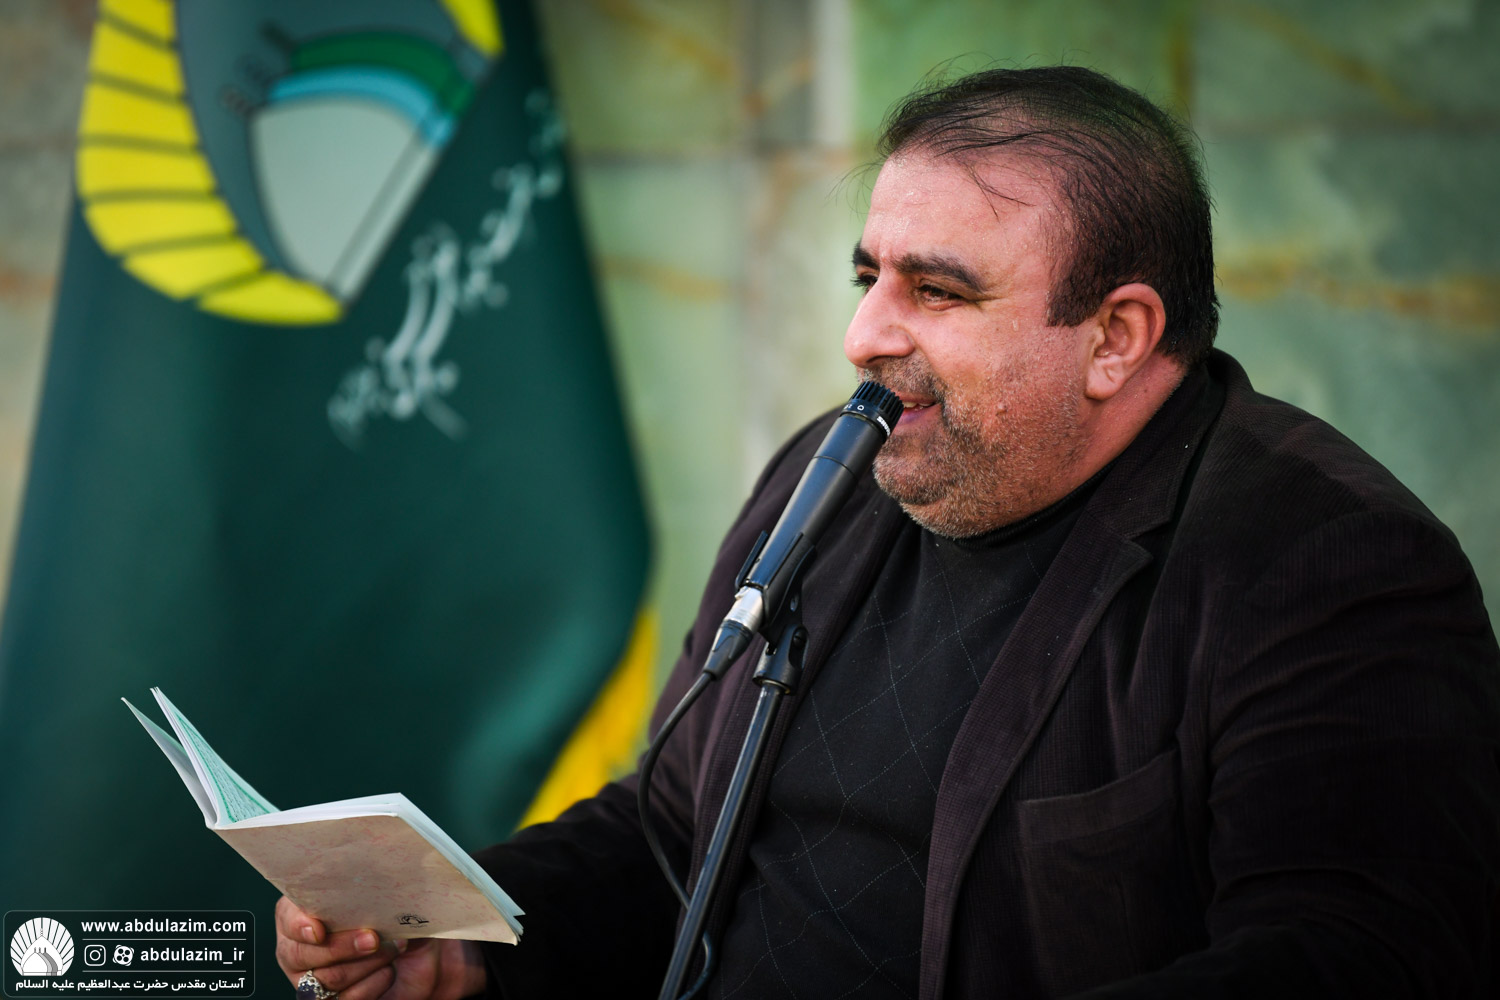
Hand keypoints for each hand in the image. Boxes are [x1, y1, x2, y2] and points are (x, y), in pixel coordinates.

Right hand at [275, 897, 487, 999]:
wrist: (413, 956)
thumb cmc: (391, 920)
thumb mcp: (386, 899)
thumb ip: (377, 890)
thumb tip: (388, 879)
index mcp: (301, 912)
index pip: (287, 918)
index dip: (299, 924)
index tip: (318, 929)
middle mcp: (298, 947)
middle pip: (301, 954)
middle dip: (342, 946)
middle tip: (373, 938)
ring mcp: (309, 979)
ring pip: (327, 979)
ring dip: (365, 965)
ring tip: (391, 950)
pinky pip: (345, 999)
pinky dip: (372, 985)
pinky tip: (388, 971)